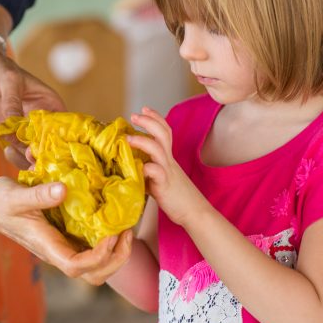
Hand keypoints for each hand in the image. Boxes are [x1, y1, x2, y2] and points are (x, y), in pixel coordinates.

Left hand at [0, 43, 63, 168]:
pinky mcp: (8, 136)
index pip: (62, 125)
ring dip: (27, 160)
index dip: (60, 139)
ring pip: (33, 153)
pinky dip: (14, 157)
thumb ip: (12, 101)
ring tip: (15, 153)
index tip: (48, 147)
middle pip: (49, 144)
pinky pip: (16, 153)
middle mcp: (41, 120)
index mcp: (49, 103)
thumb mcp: (8, 79)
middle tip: (30, 157)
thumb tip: (15, 123)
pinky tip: (7, 150)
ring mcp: (24, 130)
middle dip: (43, 154)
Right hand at [0, 176, 131, 278]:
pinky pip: (92, 247)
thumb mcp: (15, 195)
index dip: (98, 256)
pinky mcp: (66, 236)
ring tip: (125, 227)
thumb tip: (63, 189)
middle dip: (116, 259)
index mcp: (46, 247)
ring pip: (96, 266)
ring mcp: (63, 246)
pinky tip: (113, 219)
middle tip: (127, 232)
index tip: (110, 234)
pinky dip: (108, 240)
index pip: (76, 267)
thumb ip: (38, 195)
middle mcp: (57, 252)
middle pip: (93, 275)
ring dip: (116, 252)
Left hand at [126, 107, 207, 225]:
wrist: (195, 213)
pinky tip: (138, 167)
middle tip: (135, 115)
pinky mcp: (164, 186)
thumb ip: (148, 168)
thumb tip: (130, 164)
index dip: (155, 118)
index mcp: (168, 158)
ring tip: (128, 139)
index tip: (144, 109)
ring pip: (158, 149)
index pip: (165, 131)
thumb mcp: (161, 177)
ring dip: (142, 141)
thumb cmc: (176, 196)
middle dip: (149, 121)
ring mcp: (167, 172)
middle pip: (163, 133)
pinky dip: (146, 167)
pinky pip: (156, 172)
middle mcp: (169, 161)